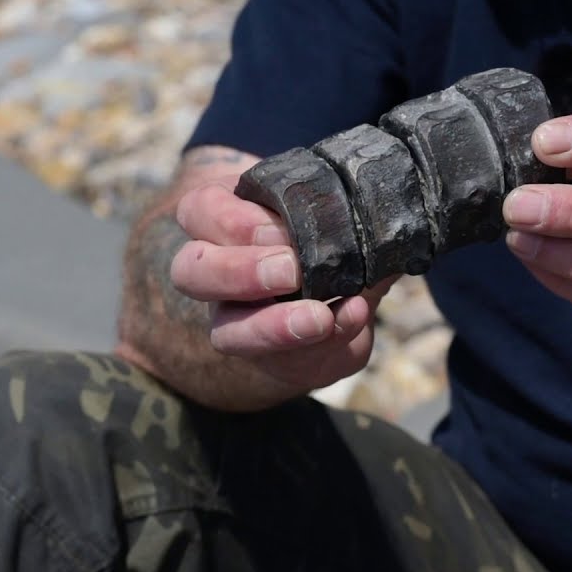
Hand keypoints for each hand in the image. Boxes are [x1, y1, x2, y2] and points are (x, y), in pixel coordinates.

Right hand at [169, 176, 390, 404]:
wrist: (333, 293)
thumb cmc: (319, 234)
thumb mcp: (324, 213)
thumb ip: (339, 212)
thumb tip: (380, 217)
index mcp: (221, 220)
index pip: (199, 211)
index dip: (234, 222)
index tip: (282, 232)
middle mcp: (216, 273)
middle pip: (191, 273)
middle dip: (240, 272)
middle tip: (292, 270)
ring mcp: (236, 321)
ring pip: (226, 334)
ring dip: (273, 328)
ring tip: (319, 318)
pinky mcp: (271, 358)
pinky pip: (286, 360)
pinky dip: (327, 340)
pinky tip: (353, 317)